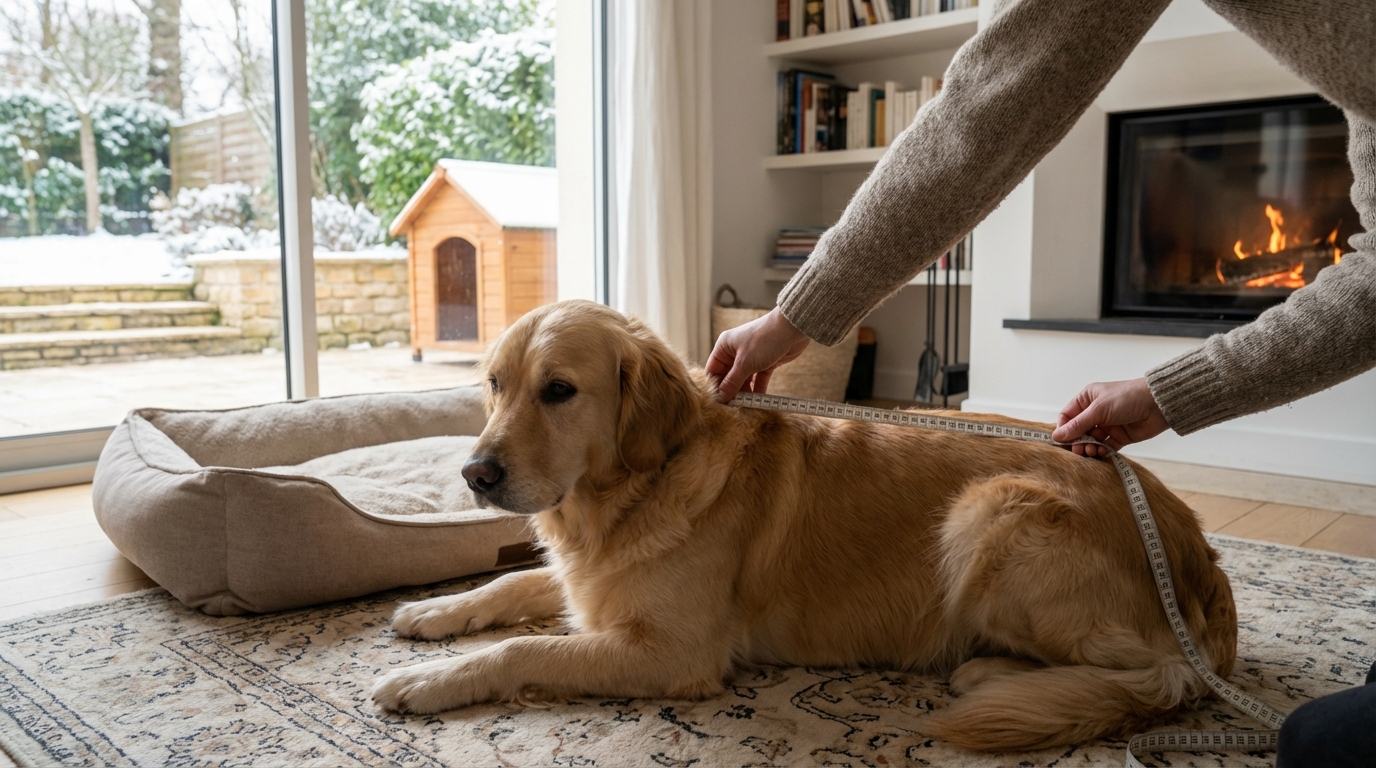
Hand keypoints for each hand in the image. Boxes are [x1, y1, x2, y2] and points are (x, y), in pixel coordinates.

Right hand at [705, 308, 811, 401]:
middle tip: (732, 409)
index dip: (714, 387)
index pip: (713, 371)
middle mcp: (735, 353)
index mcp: (724, 347)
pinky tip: (758, 403)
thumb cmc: (765, 339)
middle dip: (730, 393)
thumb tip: (721, 397)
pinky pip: (758, 381)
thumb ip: (732, 382)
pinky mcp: (765, 364)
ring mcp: (750, 359)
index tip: (717, 404)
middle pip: (728, 378)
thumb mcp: (745, 363)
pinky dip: (758, 391)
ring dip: (744, 394)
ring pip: (743, 381)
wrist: (792, 328)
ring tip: (745, 408)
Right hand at [1051, 378, 1169, 457]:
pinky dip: (1102, 452)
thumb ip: (1078, 425)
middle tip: (1079, 450)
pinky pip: (1105, 447)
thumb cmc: (1127, 398)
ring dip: (1089, 447)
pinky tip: (1102, 453)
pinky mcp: (1119, 436)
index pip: (1067, 416)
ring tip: (1092, 451)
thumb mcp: (1098, 410)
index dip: (1063, 429)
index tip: (1063, 441)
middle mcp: (1095, 412)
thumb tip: (1057, 436)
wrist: (1158, 405)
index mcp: (1087, 399)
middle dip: (1077, 441)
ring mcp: (1107, 425)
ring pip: (1091, 441)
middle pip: (1078, 431)